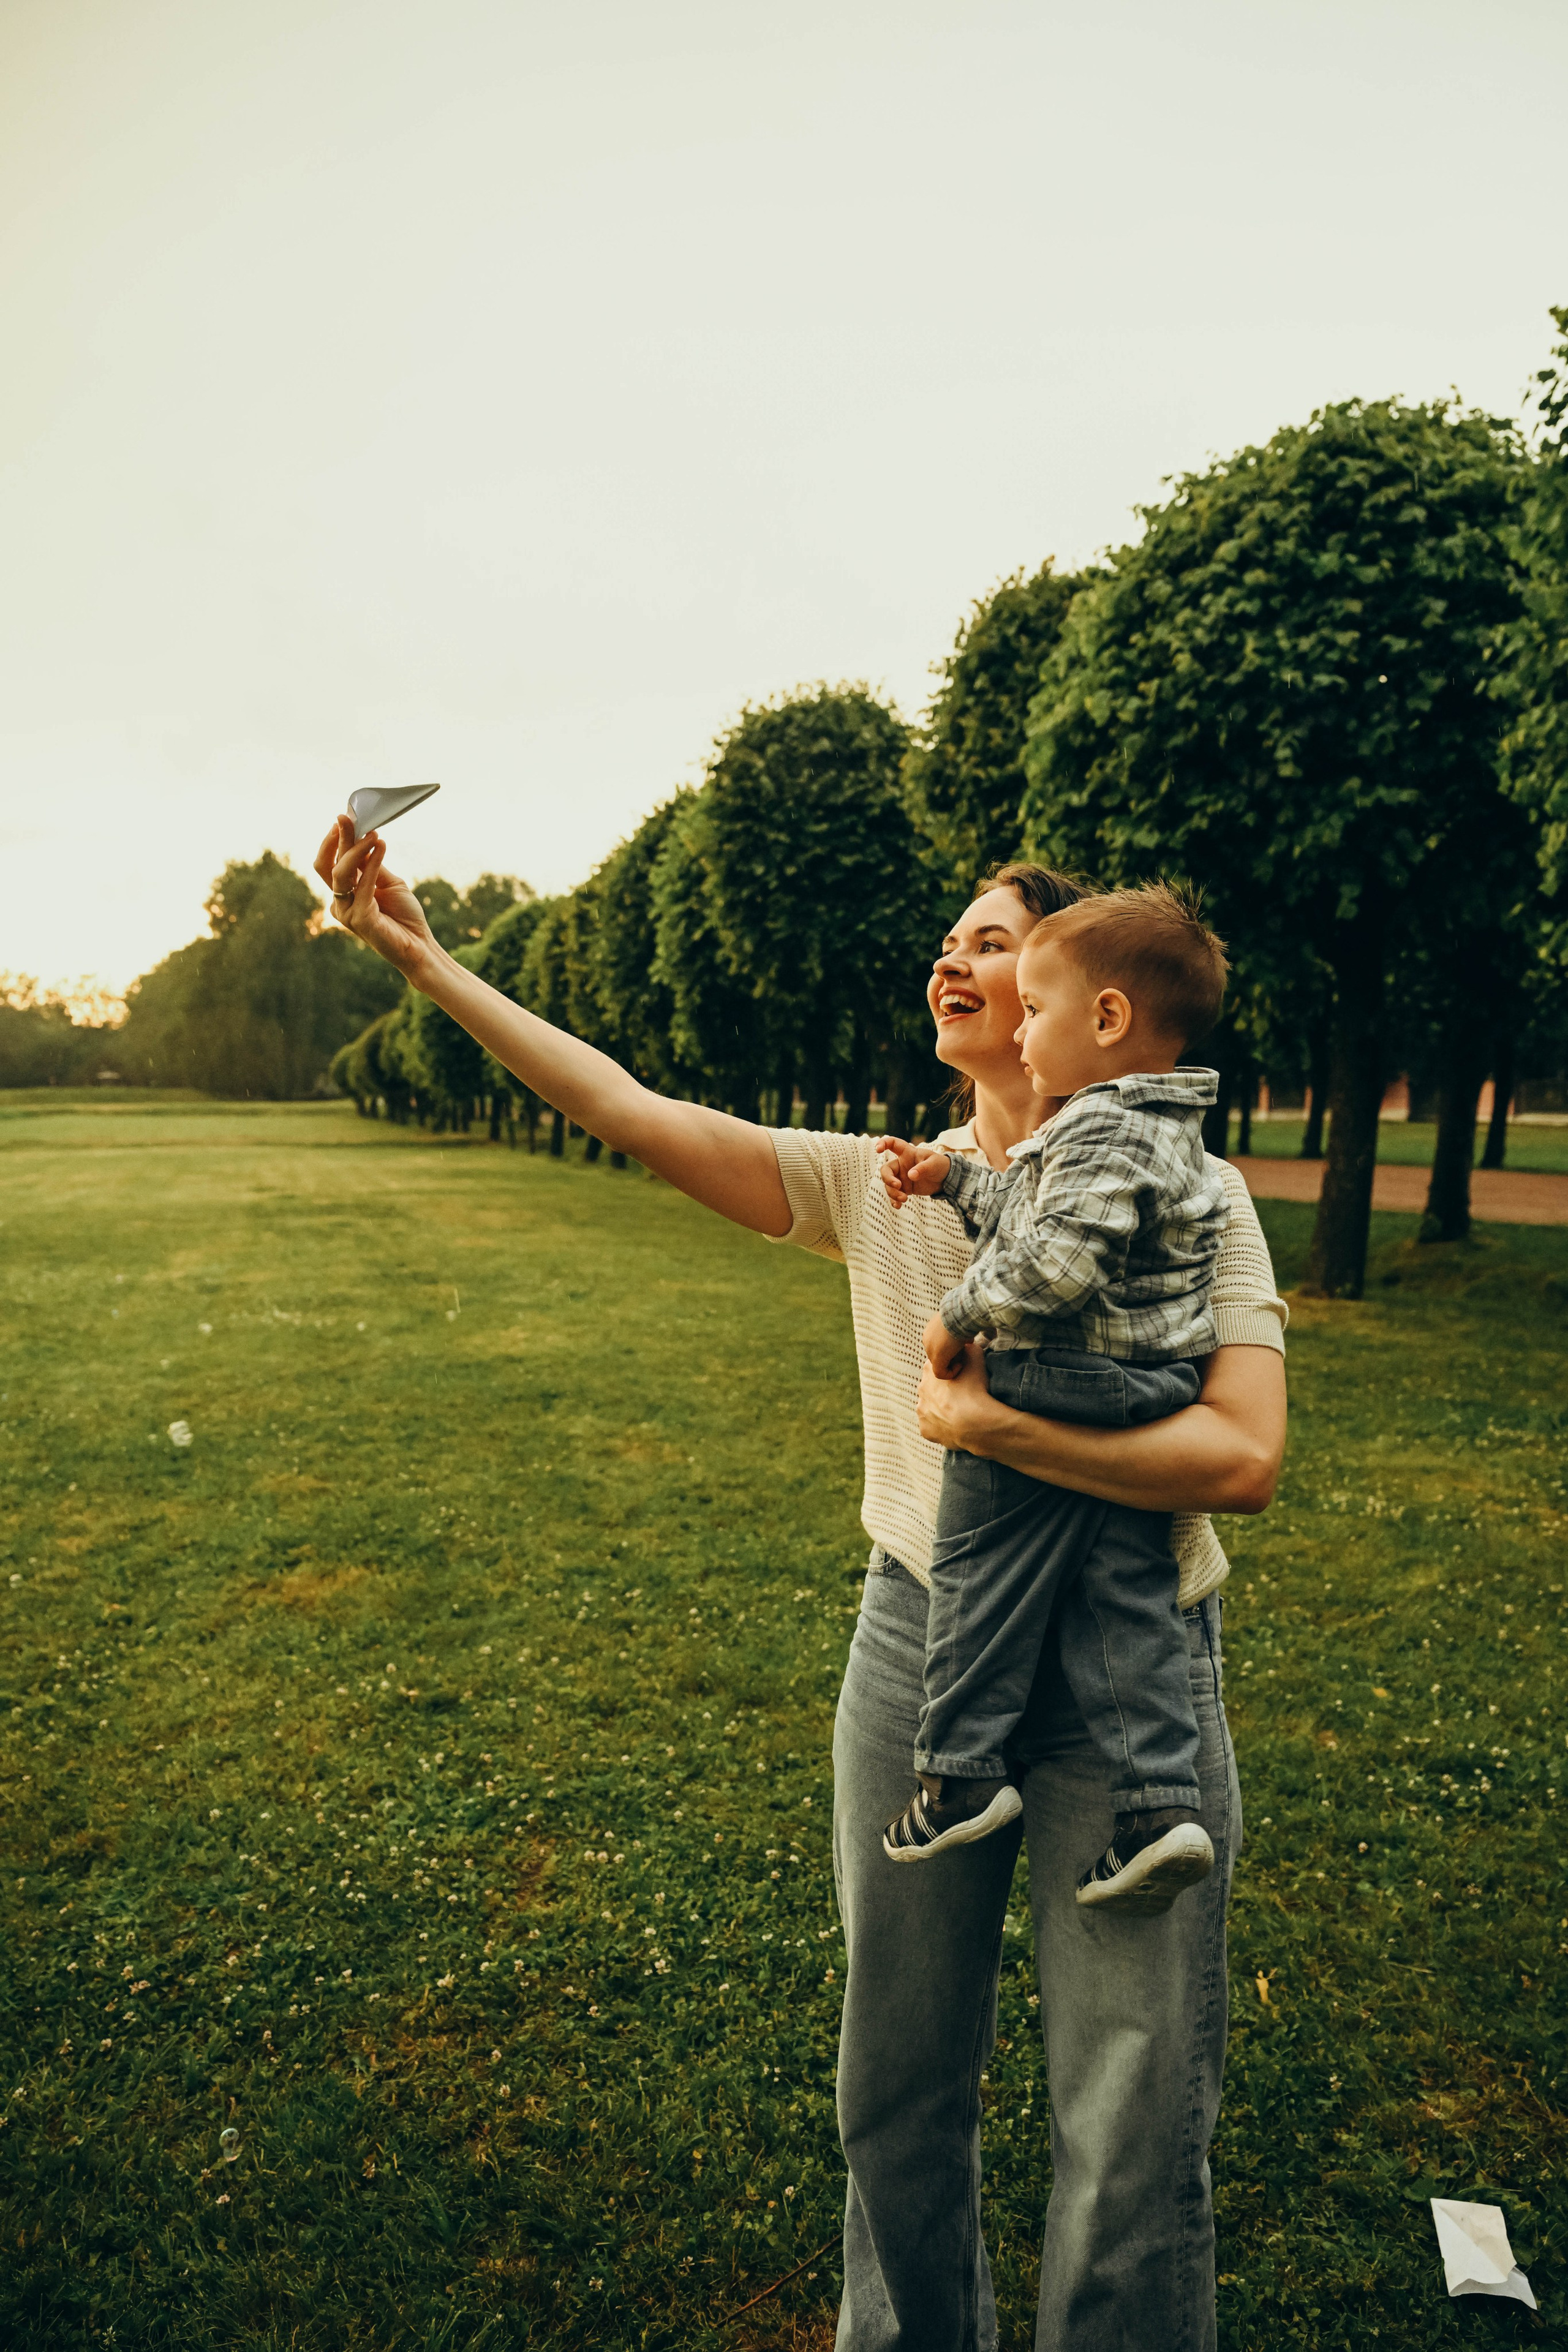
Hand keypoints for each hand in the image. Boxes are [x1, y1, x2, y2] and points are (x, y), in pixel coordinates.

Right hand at [314, 816, 439, 980]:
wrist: (419, 945)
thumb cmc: (404, 915)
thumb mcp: (388, 882)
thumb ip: (372, 864)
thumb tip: (362, 837)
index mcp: (345, 893)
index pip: (332, 862)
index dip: (335, 840)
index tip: (344, 818)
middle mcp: (340, 902)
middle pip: (329, 866)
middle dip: (337, 840)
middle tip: (345, 818)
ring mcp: (347, 912)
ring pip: (341, 873)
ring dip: (357, 849)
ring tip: (374, 833)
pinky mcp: (360, 919)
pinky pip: (363, 885)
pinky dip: (373, 863)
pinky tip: (381, 846)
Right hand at [876, 1136, 950, 1208]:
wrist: (945, 1180)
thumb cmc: (940, 1166)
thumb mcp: (935, 1164)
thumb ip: (923, 1168)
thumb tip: (910, 1175)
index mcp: (908, 1153)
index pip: (893, 1143)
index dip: (883, 1143)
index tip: (878, 1150)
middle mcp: (901, 1165)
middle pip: (886, 1170)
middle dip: (888, 1179)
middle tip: (898, 1186)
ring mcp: (901, 1177)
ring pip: (889, 1185)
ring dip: (893, 1193)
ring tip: (904, 1199)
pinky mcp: (904, 1188)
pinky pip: (894, 1194)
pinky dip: (894, 1201)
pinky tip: (898, 1206)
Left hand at [916, 1343, 995, 1449]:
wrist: (976, 1422)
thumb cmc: (977, 1387)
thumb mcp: (976, 1355)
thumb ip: (968, 1348)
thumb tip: (966, 1346)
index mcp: (929, 1370)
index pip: (938, 1366)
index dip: (952, 1371)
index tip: (963, 1377)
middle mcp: (921, 1389)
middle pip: (932, 1387)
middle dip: (944, 1391)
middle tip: (964, 1396)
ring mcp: (922, 1411)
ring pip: (931, 1408)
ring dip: (942, 1409)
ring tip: (961, 1412)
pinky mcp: (925, 1430)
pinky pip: (933, 1427)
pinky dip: (942, 1426)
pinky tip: (955, 1425)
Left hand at [922, 1311, 967, 1379]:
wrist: (960, 1314)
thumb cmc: (964, 1316)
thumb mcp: (960, 1324)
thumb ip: (959, 1334)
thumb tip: (967, 1341)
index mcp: (931, 1331)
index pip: (939, 1345)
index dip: (952, 1349)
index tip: (963, 1345)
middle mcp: (927, 1340)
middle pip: (940, 1355)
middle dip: (952, 1357)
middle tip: (964, 1352)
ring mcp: (930, 1349)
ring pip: (940, 1364)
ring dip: (952, 1363)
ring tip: (963, 1356)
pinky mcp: (936, 1358)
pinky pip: (940, 1373)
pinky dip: (951, 1373)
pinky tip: (960, 1365)